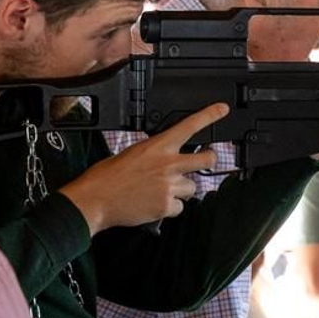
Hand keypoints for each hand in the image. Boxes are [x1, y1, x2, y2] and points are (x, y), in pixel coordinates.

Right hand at [58, 103, 228, 232]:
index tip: (222, 109)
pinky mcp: (167, 205)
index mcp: (157, 147)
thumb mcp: (132, 153)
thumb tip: (166, 157)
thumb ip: (155, 153)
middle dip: (209, 160)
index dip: (209, 116)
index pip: (188, 126)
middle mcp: (168, 164)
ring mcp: (169, 185)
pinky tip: (154, 204)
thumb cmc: (107, 177)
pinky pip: (179, 207)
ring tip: (159, 191)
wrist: (95, 200)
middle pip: (207, 159)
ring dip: (181, 190)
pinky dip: (170, 208)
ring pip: (192, 188)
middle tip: (205, 160)